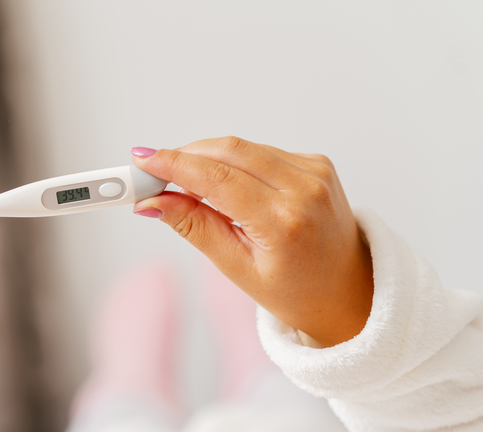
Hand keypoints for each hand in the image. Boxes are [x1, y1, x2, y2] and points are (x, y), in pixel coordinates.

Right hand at [131, 137, 373, 346]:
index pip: (216, 178)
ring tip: (188, 187)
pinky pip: (262, 152)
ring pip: (244, 148)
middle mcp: (305, 189)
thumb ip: (195, 227)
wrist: (348, 291)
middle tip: (153, 172)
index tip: (142, 161)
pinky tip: (228, 186)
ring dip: (208, 159)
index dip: (173, 165)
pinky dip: (236, 163)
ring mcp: (315, 171)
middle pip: (228, 150)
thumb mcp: (238, 269)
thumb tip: (154, 201)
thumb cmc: (296, 290)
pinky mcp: (318, 163)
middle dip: (185, 156)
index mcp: (284, 222)